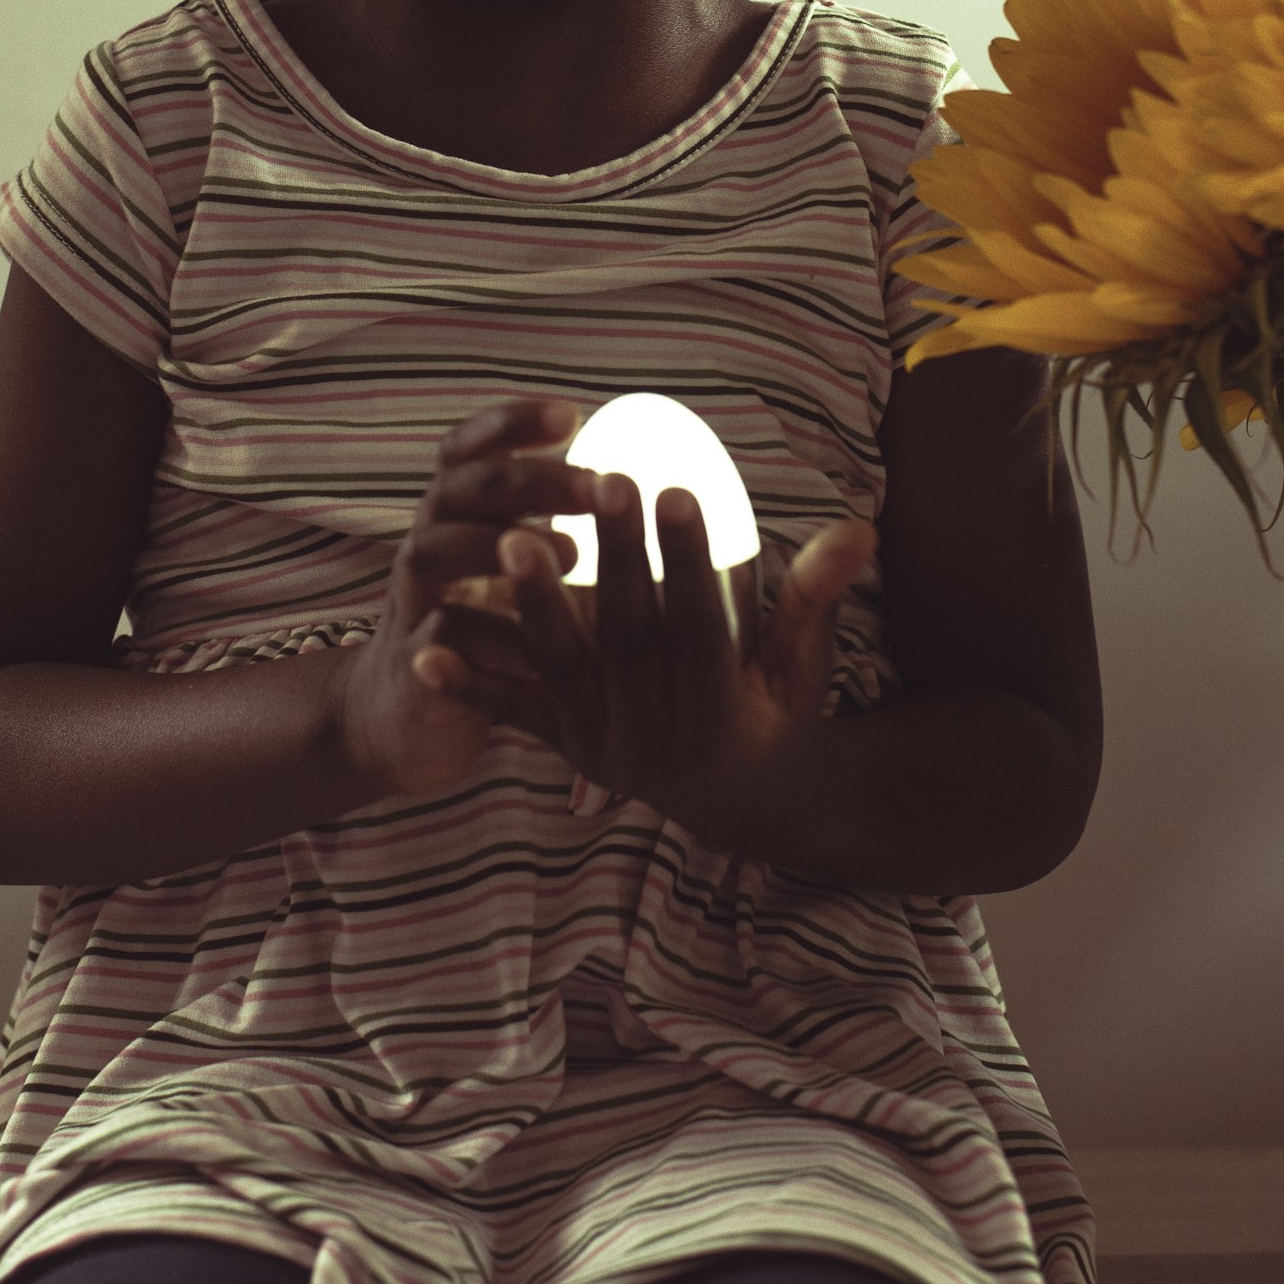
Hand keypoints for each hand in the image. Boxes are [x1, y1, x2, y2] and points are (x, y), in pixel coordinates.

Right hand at [341, 397, 597, 799]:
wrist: (410, 711)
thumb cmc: (493, 624)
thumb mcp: (523, 565)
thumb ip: (566, 524)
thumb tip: (663, 484)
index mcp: (459, 510)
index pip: (474, 447)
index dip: (514, 423)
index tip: (573, 414)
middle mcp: (429, 539)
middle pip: (463, 488)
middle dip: (530, 480)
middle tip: (599, 486)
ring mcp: (413, 597)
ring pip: (433, 549)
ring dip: (493, 544)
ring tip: (569, 554)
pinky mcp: (412, 659)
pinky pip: (441, 637)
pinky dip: (486, 635)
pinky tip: (537, 644)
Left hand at [411, 469, 876, 854]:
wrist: (738, 802)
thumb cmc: (778, 709)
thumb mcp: (803, 663)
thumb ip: (815, 596)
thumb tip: (859, 529)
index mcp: (721, 720)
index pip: (700, 631)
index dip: (687, 562)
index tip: (674, 489)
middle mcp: (656, 743)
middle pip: (629, 641)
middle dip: (614, 560)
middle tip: (600, 482)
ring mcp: (601, 749)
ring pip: (563, 671)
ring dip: (533, 607)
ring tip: (512, 539)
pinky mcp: (563, 748)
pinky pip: (511, 716)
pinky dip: (468, 685)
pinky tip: (424, 647)